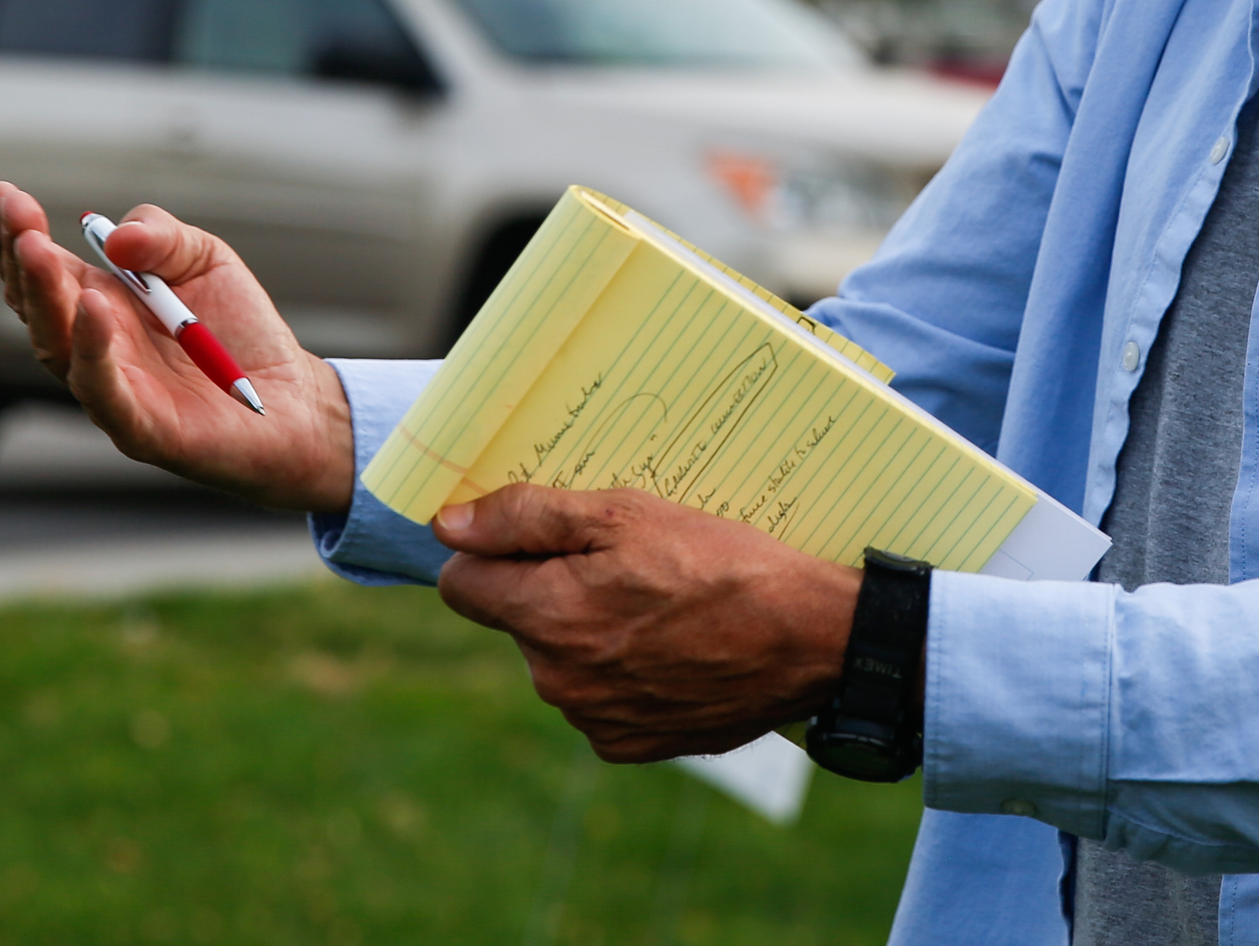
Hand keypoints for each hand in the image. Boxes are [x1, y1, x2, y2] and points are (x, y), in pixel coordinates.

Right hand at [0, 181, 354, 512]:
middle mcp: (90, 345)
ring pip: (57, 345)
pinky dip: (93, 347)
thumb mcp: (204, 258)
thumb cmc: (237, 329)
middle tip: (17, 213)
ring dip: (43, 294)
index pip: (39, 268)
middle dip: (20, 255)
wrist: (289, 399)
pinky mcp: (138, 426)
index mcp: (96, 302)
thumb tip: (115, 237)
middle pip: (36, 304)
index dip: (15, 233)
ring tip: (36, 248)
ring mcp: (108, 387)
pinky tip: (91, 306)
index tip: (3, 192)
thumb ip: (161, 236)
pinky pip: (103, 389)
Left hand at [433, 485, 860, 762]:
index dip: (494, 552)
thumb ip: (527, 518)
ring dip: (590, 631)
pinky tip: (673, 648)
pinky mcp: (629, 745)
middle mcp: (555, 679)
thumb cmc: (723, 563)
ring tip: (661, 605)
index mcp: (545, 616)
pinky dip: (623, 673)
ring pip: (560, 660)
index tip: (539, 538)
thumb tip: (448, 526)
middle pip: (519, 620)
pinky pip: (598, 700)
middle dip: (553, 589)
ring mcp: (591, 719)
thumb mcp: (628, 512)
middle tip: (627, 564)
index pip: (461, 586)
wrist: (811, 640)